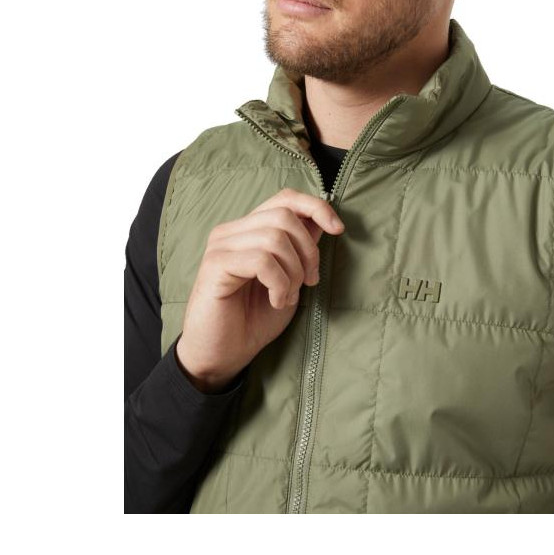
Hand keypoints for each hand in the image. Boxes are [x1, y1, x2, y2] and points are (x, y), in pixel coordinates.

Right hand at [175, 188, 345, 390]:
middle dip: (308, 250)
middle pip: (285, 215)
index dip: (316, 207)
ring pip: (275, 237)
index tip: (338, 230)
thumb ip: (299, 251)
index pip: (285, 198)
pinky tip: (275, 301)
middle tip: (308, 282)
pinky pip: (262, 260)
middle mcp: (232, 231)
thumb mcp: (289, 281)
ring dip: (293, 271)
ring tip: (286, 296)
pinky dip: (279, 282)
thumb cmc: (252, 321)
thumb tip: (322, 223)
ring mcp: (221, 246)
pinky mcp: (215, 265)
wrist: (221, 356)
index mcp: (248, 230)